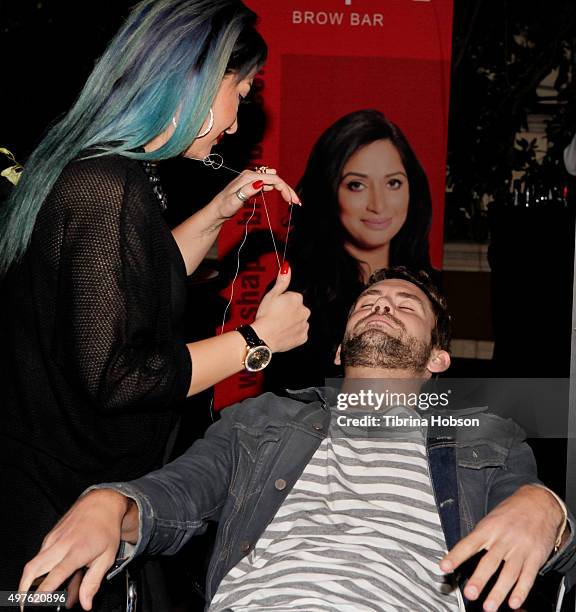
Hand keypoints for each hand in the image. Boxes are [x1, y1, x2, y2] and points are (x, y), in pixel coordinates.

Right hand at [19, 490, 133, 610]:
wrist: (102, 503)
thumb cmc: (106, 528)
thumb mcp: (107, 557)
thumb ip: (93, 582)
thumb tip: (85, 604)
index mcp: (77, 551)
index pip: (55, 575)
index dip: (44, 592)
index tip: (37, 604)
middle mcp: (61, 544)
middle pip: (32, 569)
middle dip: (24, 590)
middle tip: (26, 604)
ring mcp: (53, 538)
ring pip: (33, 562)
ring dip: (30, 580)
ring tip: (37, 594)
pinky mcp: (50, 535)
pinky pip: (40, 554)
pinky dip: (40, 568)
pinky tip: (51, 574)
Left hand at [212, 168, 299, 220]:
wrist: (217, 210)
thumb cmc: (224, 207)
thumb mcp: (234, 201)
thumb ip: (247, 191)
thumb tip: (260, 182)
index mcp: (249, 177)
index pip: (272, 179)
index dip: (285, 189)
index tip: (292, 200)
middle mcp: (251, 175)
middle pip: (275, 178)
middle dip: (287, 189)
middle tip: (296, 201)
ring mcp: (252, 179)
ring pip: (273, 181)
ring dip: (284, 189)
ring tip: (292, 200)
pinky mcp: (252, 184)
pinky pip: (268, 184)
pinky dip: (277, 189)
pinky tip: (282, 196)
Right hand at [251, 264, 308, 352]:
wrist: (264, 336)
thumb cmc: (266, 316)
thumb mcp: (271, 294)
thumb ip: (282, 281)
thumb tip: (287, 268)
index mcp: (297, 298)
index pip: (293, 297)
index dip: (283, 302)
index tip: (276, 306)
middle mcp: (304, 311)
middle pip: (298, 309)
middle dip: (289, 311)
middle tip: (277, 316)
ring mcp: (304, 325)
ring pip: (299, 321)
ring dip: (292, 322)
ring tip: (279, 325)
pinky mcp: (303, 337)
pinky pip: (299, 333)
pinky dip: (293, 333)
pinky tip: (283, 332)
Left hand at [440, 484, 564, 610]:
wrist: (538, 503)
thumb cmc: (510, 512)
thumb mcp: (491, 518)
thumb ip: (480, 537)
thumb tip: (462, 554)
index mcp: (488, 528)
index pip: (468, 544)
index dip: (455, 556)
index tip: (444, 567)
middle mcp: (503, 539)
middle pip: (489, 562)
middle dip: (479, 580)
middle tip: (470, 594)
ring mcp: (520, 548)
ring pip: (509, 573)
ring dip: (499, 592)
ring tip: (489, 606)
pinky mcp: (535, 557)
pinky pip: (528, 576)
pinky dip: (521, 591)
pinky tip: (513, 602)